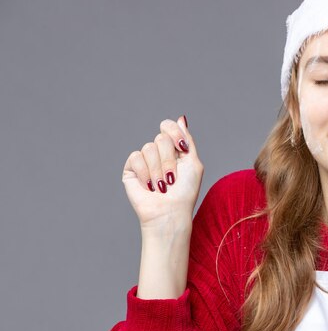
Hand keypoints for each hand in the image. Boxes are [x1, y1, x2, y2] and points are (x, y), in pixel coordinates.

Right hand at [122, 115, 203, 229]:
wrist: (169, 212)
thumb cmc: (185, 192)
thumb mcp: (193, 163)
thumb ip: (187, 140)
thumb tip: (180, 118)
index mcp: (174, 150)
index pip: (168, 127)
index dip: (174, 133)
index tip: (182, 148)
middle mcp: (159, 153)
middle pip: (161, 138)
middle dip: (169, 159)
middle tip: (172, 178)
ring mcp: (144, 161)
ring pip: (149, 147)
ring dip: (158, 170)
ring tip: (161, 186)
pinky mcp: (131, 170)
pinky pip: (135, 157)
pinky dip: (145, 173)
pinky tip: (149, 186)